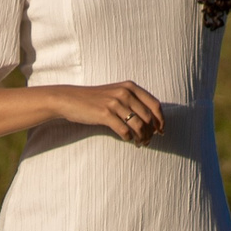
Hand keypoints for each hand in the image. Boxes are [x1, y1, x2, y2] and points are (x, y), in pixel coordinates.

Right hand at [46, 81, 166, 145]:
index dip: (161, 120)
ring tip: (140, 144)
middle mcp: (125, 93)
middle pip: (148, 117)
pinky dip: (129, 137)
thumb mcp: (115, 93)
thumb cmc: (94, 99)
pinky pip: (124, 130)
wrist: (69, 99)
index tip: (161, 131)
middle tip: (148, 141)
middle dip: (151, 132)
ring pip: (138, 125)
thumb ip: (133, 100)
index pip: (155, 105)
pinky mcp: (105, 114)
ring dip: (142, 137)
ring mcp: (115, 103)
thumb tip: (151, 120)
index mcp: (130, 87)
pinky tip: (127, 139)